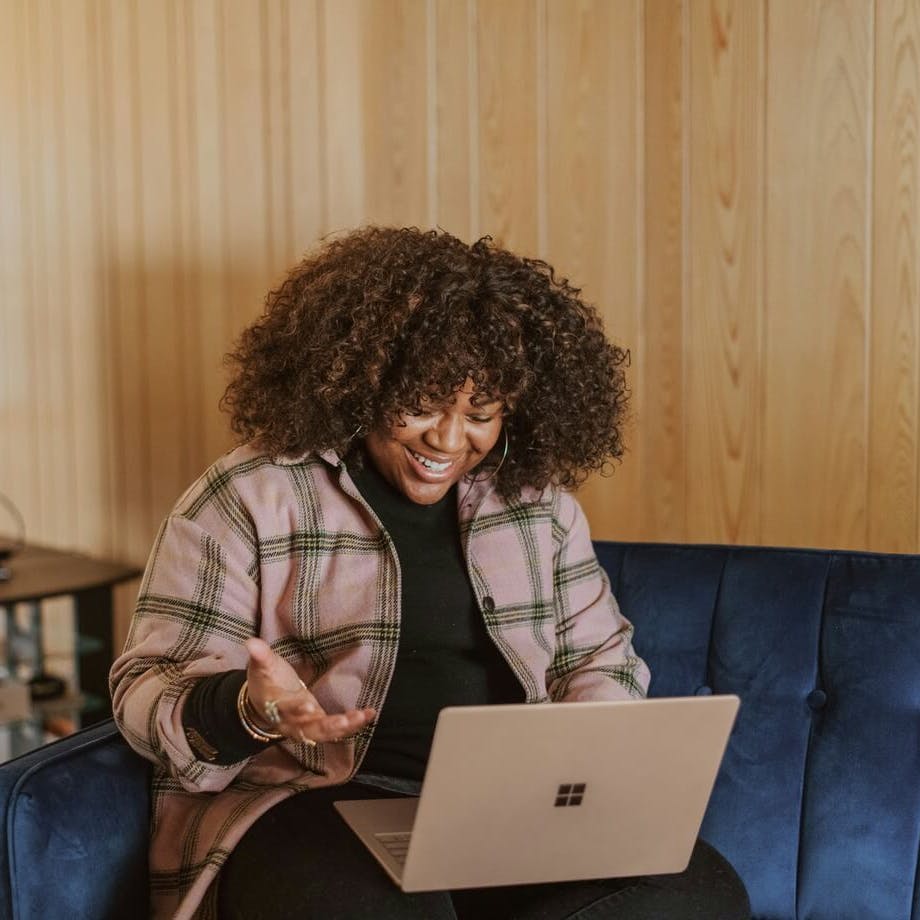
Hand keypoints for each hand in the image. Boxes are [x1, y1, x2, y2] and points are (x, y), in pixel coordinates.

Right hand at [244, 638, 375, 743]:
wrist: (264, 705)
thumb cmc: (266, 682)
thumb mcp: (262, 668)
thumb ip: (260, 656)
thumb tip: (251, 642)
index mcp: (277, 706)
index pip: (286, 709)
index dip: (296, 709)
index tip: (308, 706)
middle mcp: (292, 722)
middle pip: (308, 729)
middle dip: (326, 726)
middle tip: (344, 721)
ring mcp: (307, 727)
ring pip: (325, 733)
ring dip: (345, 727)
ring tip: (362, 717)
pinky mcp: (320, 726)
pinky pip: (337, 730)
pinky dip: (353, 724)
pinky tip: (370, 714)